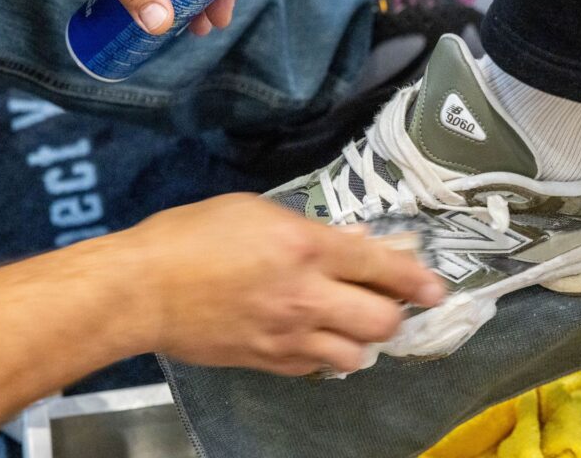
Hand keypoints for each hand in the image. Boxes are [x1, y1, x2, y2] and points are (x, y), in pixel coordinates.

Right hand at [123, 194, 444, 375]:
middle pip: (383, 321)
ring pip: (357, 354)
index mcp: (306, 247)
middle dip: (394, 312)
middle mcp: (307, 295)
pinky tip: (315, 339)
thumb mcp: (257, 211)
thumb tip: (356, 240)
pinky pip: (319, 369)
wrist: (143, 289)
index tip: (437, 288)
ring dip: (362, 339)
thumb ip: (312, 229)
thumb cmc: (194, 236)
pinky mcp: (270, 362)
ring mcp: (289, 335)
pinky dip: (327, 356)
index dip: (417, 278)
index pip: (381, 265)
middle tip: (386, 302)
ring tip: (350, 324)